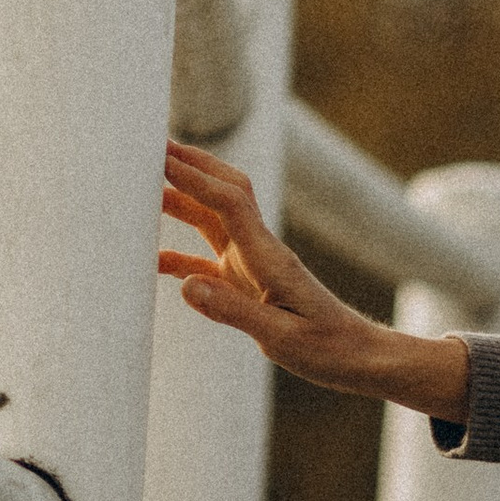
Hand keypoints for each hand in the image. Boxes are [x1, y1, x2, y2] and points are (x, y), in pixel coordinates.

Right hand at [157, 143, 469, 418]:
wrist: (358, 358)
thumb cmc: (330, 349)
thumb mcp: (282, 339)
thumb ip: (233, 312)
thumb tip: (186, 287)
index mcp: (269, 259)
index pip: (228, 203)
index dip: (194, 179)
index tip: (160, 158)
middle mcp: (259, 252)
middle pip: (221, 192)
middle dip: (189, 166)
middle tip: (151, 143)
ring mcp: (253, 266)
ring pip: (211, 220)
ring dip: (180, 200)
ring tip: (140, 185)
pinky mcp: (249, 286)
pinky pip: (208, 261)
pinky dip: (180, 255)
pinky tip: (154, 259)